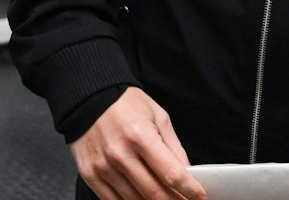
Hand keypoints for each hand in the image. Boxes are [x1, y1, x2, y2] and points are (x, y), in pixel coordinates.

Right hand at [71, 88, 206, 199]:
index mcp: (140, 136)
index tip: (200, 196)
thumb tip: (188, 174)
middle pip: (155, 193)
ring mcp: (103, 168)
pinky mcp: (90, 175)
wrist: (89, 98)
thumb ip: (174, 147)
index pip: (171, 173)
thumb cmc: (126, 104)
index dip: (189, 190)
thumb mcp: (158, 117)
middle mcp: (120, 154)